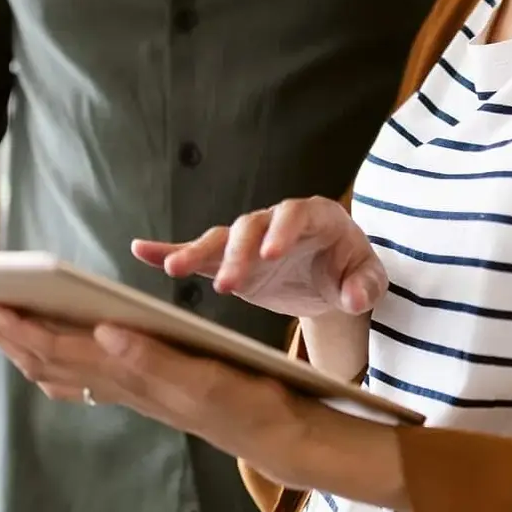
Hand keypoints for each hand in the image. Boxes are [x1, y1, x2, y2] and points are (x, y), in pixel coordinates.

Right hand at [0, 304, 408, 509]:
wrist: (295, 437)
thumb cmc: (239, 396)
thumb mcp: (178, 372)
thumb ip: (138, 355)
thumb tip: (96, 326)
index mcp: (129, 384)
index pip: (57, 362)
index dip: (13, 338)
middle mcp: (139, 391)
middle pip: (61, 362)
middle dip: (12, 333)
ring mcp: (167, 393)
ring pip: (96, 364)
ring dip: (50, 337)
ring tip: (9, 307)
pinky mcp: (206, 390)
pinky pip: (161, 369)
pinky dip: (131, 350)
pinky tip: (105, 325)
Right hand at [132, 196, 387, 318]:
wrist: (334, 277)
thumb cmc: (352, 271)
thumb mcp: (369, 279)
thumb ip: (365, 286)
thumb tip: (352, 296)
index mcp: (315, 217)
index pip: (296, 214)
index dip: (282, 230)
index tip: (271, 254)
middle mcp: (276, 221)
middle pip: (251, 228)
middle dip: (237, 253)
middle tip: (227, 284)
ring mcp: (249, 239)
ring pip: (220, 239)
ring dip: (197, 252)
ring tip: (173, 270)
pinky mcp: (229, 258)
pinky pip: (198, 251)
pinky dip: (170, 249)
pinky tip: (142, 251)